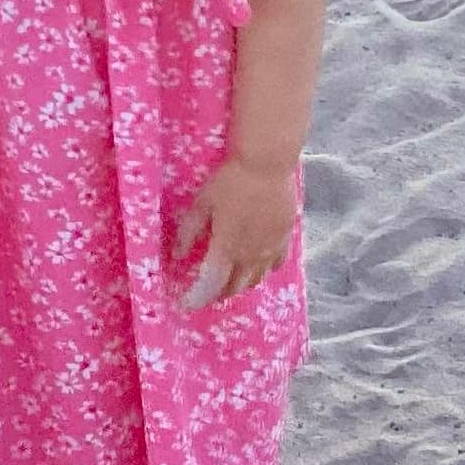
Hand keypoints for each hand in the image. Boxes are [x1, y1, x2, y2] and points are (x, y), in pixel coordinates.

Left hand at [169, 153, 296, 310]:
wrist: (267, 163)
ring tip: (230, 279)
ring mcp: (270, 249)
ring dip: (240, 284)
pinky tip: (258, 263)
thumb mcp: (202, 203)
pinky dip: (264, 270)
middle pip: (234, 288)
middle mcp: (249, 257)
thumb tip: (178, 255)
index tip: (185, 302)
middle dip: (218, 293)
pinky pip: (276, 264)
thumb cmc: (230, 180)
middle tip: (207, 289)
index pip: (209, 287)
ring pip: (256, 280)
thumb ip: (189, 232)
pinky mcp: (285, 238)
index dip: (196, 298)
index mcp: (226, 250)